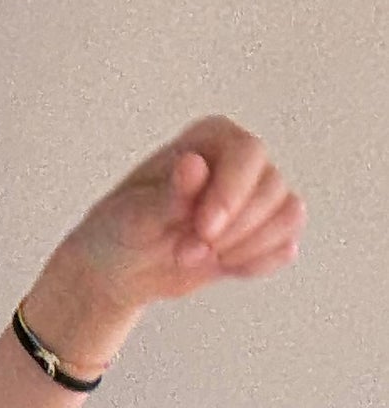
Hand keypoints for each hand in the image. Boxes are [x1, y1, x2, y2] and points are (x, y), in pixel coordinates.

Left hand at [61, 115, 306, 321]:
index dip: (232, 195)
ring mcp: (257, 195)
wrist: (120, 269)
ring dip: (246, 248)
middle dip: (231, 232)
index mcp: (210, 139)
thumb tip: (194, 164)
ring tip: (199, 258)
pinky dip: (257, 264)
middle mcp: (241, 160)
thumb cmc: (120, 231)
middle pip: (273, 188)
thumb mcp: (134, 216)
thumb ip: (168, 195)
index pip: (248, 154)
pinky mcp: (262, 231)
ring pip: (288, 215)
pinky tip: (223, 268)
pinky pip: (285, 246)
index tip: (204, 231)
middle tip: (183, 254)